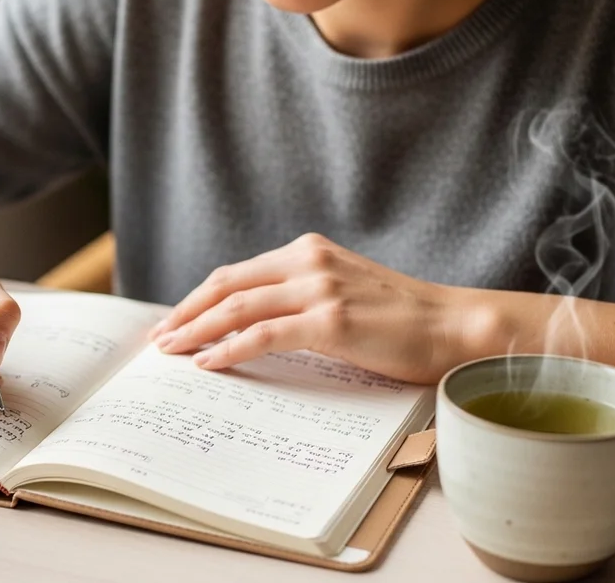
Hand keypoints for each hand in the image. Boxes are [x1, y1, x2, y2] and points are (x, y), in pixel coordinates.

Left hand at [150, 234, 490, 383]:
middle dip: (185, 312)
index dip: (198, 297)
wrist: (456, 326)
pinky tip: (209, 363)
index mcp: (309, 251)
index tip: (173, 320)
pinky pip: (263, 334)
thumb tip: (251, 323)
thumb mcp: (344, 292)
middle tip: (158, 338)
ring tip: (171, 352)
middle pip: (227, 284)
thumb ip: (301, 296)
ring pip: (238, 307)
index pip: (237, 272)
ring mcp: (320, 289)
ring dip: (196, 331)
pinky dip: (229, 348)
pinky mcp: (331, 321)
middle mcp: (309, 261)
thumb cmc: (402, 320)